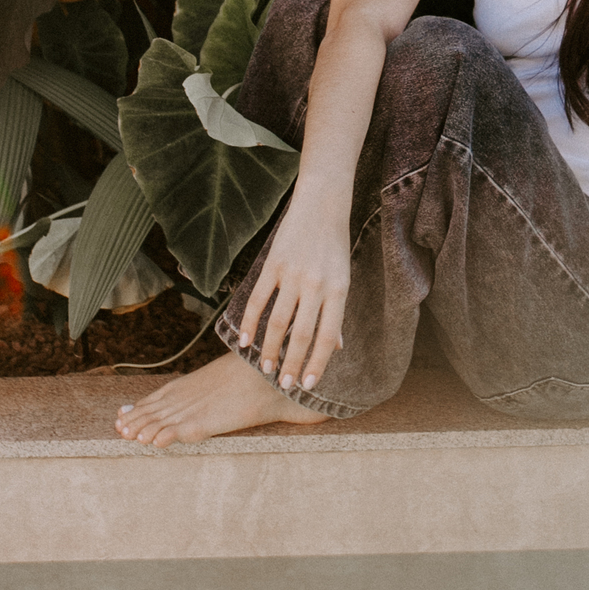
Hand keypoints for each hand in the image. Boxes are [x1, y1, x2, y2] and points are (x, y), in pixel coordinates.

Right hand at [237, 200, 349, 395]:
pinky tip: (245, 342)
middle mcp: (317, 284)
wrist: (322, 204)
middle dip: (291, 364)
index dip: (318, 363)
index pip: (327, 336)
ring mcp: (293, 274)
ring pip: (277, 322)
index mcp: (339, 290)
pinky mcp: (273, 264)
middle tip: (283, 385)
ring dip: (269, 349)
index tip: (309, 385)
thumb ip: (336, 312)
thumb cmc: (335, 245)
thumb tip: (336, 347)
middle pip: (300, 334)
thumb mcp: (343, 278)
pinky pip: (258, 300)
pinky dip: (250, 324)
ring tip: (264, 368)